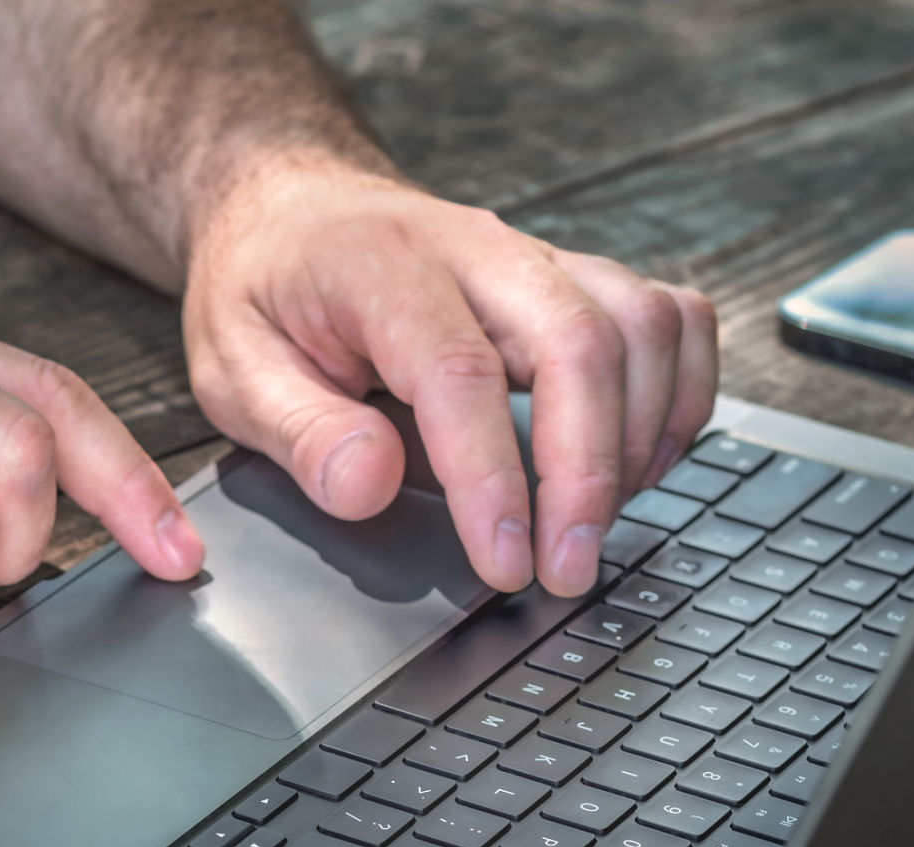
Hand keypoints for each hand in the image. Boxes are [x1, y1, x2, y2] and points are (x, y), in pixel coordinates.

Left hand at [180, 160, 717, 596]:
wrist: (298, 210)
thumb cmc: (269, 290)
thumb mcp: (232, 366)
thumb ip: (297, 429)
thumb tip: (366, 485)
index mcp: (382, 269)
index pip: (460, 372)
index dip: (494, 478)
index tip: (505, 564)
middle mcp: (479, 251)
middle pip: (580, 341)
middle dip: (589, 472)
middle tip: (566, 570)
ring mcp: (542, 260)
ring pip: (643, 324)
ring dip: (643, 435)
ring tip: (595, 521)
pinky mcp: (583, 279)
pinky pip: (672, 319)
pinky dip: (682, 394)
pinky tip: (640, 462)